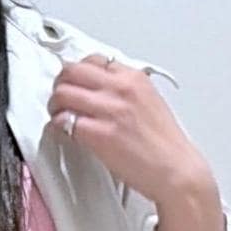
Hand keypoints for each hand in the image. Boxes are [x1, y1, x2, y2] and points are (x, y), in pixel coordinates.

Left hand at [46, 54, 222, 230]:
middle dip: (61, 84)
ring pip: (63, 93)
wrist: (175, 170)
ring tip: (59, 115)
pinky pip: (66, 121)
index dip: (79, 73)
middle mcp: (120, 88)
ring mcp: (110, 110)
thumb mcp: (149, 101)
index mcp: (133, 77)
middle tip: (60, 98)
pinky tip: (64, 132)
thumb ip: (126, 91)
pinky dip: (59, 126)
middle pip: (73, 71)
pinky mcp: (100, 134)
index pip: (94, 60)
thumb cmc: (164, 144)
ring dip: (55, 105)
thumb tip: (103, 91)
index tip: (74, 83)